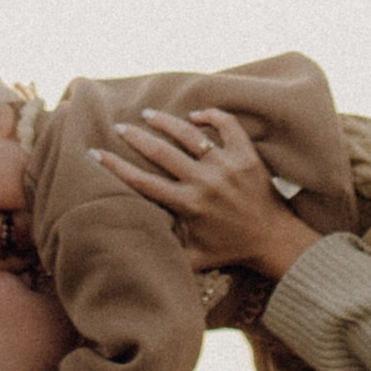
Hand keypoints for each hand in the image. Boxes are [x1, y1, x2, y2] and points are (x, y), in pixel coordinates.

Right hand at [89, 108, 312, 278]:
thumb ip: (165, 248)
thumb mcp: (194, 257)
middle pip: (161, 152)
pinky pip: (227, 125)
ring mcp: (227, 165)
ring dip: (166, 122)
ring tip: (148, 114)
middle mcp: (205, 182)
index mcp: (188, 205)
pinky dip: (211, 115)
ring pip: (190, 134)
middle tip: (120, 126)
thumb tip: (131, 245)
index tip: (97, 154)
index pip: (144, 182)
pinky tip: (196, 114)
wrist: (274, 239)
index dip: (116, 167)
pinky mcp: (247, 155)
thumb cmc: (230, 249)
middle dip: (136, 137)